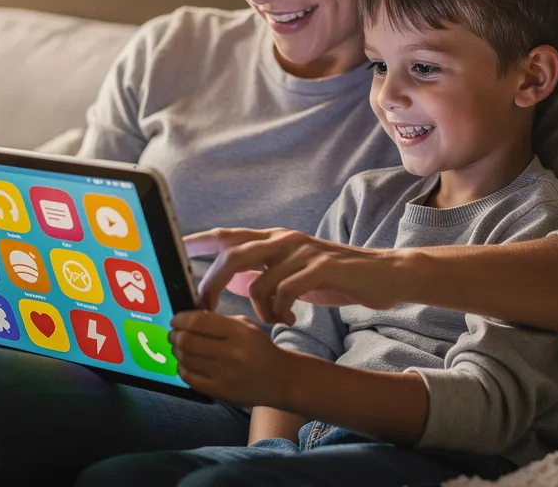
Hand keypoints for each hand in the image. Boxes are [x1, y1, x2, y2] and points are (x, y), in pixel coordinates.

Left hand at [170, 311, 294, 407]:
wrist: (281, 379)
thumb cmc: (260, 349)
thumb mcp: (246, 327)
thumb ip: (218, 321)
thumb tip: (187, 319)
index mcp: (239, 332)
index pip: (198, 322)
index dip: (180, 319)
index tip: (175, 320)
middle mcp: (232, 353)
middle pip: (187, 341)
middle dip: (174, 336)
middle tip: (173, 335)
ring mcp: (225, 374)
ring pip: (186, 359)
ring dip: (177, 352)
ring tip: (179, 349)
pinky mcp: (221, 392)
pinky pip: (190, 378)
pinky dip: (182, 369)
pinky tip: (185, 364)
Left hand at [185, 228, 405, 324]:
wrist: (383, 275)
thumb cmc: (336, 276)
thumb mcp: (292, 273)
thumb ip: (262, 273)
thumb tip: (227, 282)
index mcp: (274, 239)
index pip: (228, 236)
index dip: (199, 241)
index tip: (174, 250)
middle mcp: (284, 239)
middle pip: (233, 254)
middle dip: (212, 283)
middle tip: (205, 310)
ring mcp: (302, 251)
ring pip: (258, 278)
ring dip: (257, 308)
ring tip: (271, 320)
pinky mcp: (321, 266)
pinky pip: (286, 290)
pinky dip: (280, 310)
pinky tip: (290, 318)